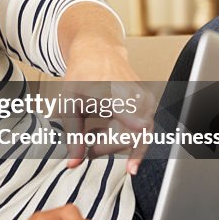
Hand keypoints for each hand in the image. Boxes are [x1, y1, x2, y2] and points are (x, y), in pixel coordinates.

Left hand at [62, 36, 154, 174]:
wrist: (97, 51)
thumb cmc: (82, 75)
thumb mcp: (69, 103)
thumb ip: (73, 135)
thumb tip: (73, 164)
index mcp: (115, 94)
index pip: (134, 123)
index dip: (136, 148)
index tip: (131, 168)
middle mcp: (136, 97)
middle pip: (131, 138)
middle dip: (108, 148)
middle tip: (88, 148)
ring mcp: (145, 100)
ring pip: (137, 136)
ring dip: (115, 142)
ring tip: (93, 133)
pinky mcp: (149, 104)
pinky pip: (140, 130)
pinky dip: (121, 135)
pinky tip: (103, 129)